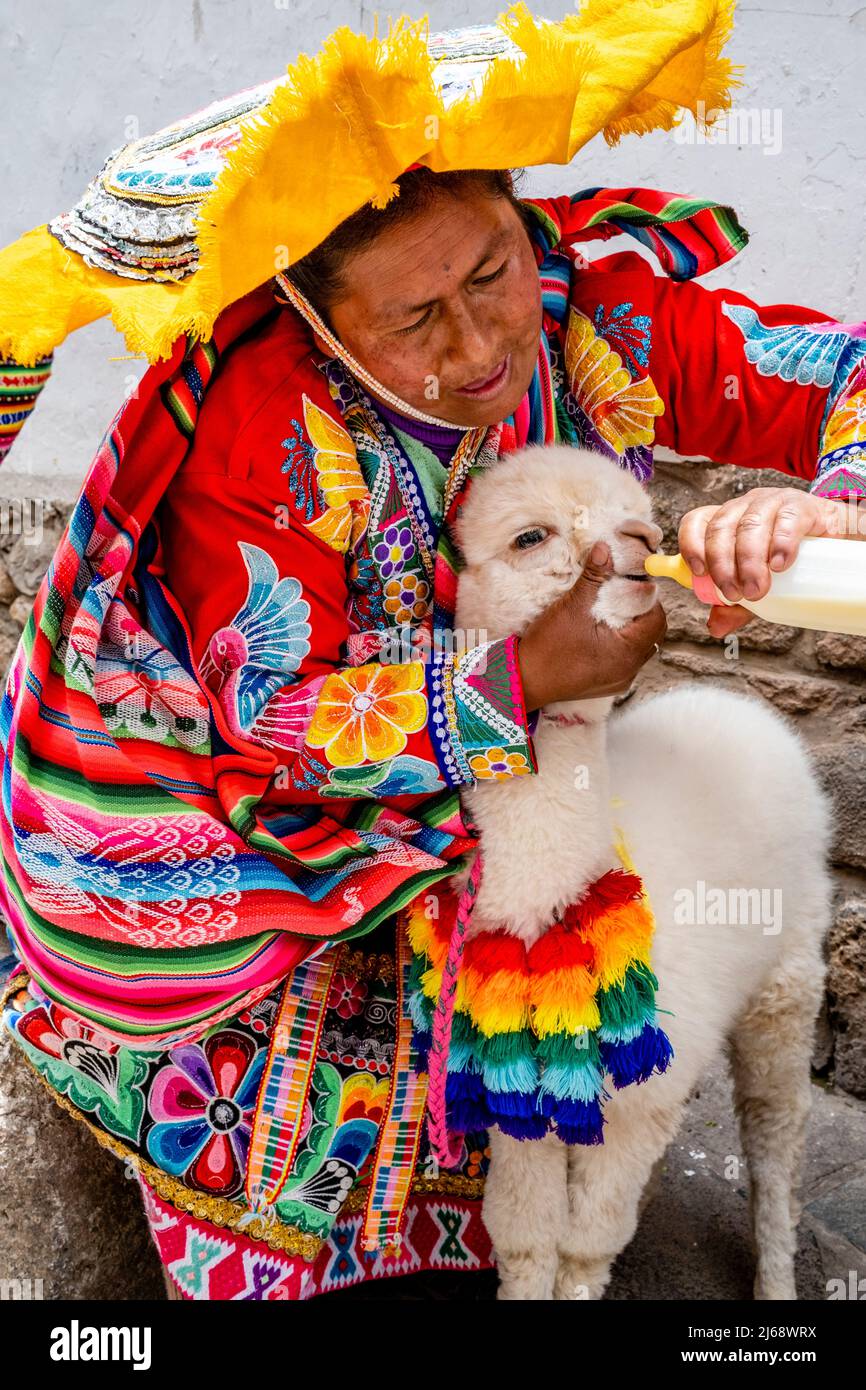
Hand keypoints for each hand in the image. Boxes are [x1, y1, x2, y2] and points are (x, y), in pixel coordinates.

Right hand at [517, 542, 666, 710]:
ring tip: (611, 613)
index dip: (648, 597)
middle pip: (652, 634)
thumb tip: (605, 549)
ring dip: (631, 629)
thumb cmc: (547, 648)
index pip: (657, 619)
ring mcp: (618, 680)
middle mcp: (628, 670)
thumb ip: (593, 576)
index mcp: (627, 652)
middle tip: (624, 595)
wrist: (524, 680)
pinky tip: (600, 634)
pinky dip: (619, 644)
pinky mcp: (606, 685)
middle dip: (641, 612)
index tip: (631, 583)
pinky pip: (624, 661)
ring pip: (639, 648)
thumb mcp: (572, 606)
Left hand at [678, 488, 865, 637]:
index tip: (700, 573)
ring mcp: (773, 503)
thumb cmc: (789, 561)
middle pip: (721, 527)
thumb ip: (736, 605)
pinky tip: (781, 564)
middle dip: (723, 565)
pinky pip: (787, 520)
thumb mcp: (760, 584)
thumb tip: (715, 627)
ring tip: (758, 589)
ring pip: (751, 524)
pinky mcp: (802, 506)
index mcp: (727, 521)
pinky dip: (781, 543)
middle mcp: (745, 507)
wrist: (834, 542)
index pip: (697, 522)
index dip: (691, 544)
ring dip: (749, 560)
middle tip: (735, 594)